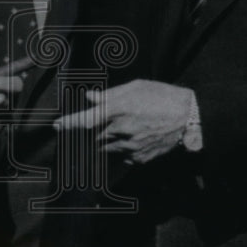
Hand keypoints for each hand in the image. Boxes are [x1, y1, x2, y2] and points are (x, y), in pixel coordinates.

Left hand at [53, 79, 193, 165]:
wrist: (190, 118)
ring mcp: (130, 147)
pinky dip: (124, 149)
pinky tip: (137, 137)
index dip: (69, 123)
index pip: (85, 120)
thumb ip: (110, 95)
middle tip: (109, 121)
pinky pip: (123, 156)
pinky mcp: (140, 159)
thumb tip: (90, 98)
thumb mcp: (136, 87)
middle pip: (95, 136)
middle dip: (96, 130)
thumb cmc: (163, 96)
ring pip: (107, 148)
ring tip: (126, 128)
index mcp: (118, 110)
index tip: (57, 125)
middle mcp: (121, 130)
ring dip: (108, 140)